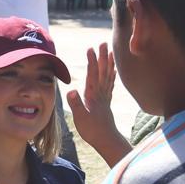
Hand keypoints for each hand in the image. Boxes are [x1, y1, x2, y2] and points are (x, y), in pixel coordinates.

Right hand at [67, 44, 129, 164]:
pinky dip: (112, 75)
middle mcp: (101, 93)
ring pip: (108, 76)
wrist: (106, 140)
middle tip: (104, 43)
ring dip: (109, 63)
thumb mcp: (80, 118)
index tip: (91, 49)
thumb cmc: (92, 131)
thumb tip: (71, 91)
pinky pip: (110, 84)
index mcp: (93, 95)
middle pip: (102, 71)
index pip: (92, 75)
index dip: (92, 61)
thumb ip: (76, 104)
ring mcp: (105, 97)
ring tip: (111, 51)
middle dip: (102, 57)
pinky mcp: (107, 101)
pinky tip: (114, 70)